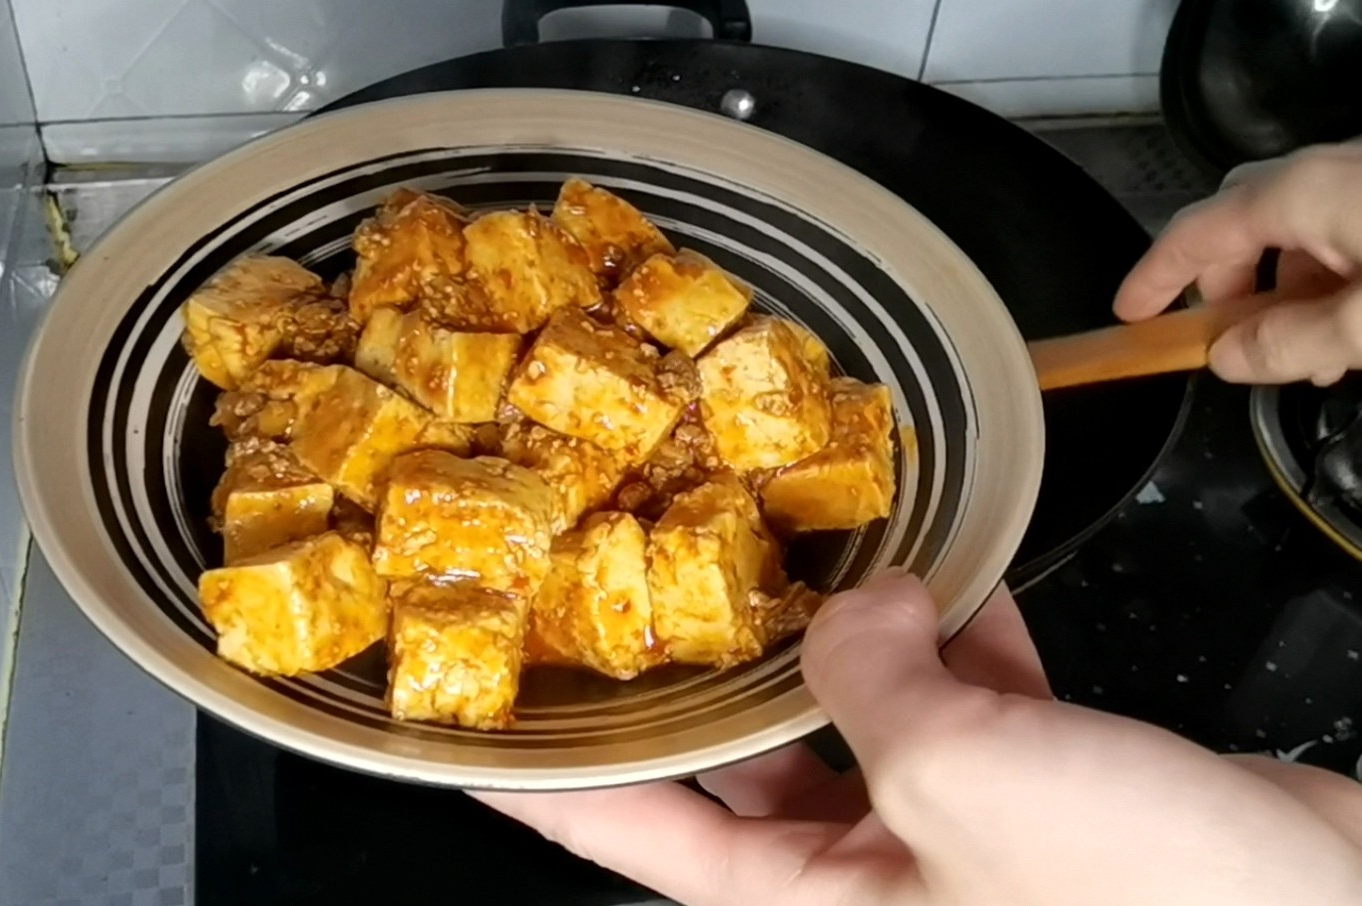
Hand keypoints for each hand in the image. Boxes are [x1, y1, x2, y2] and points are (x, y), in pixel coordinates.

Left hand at [475, 575, 1361, 905]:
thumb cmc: (1133, 895)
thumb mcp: (957, 774)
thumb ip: (869, 678)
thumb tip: (855, 605)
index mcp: (812, 905)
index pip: (638, 838)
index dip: (548, 789)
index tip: (477, 741)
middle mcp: (866, 874)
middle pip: (747, 757)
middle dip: (719, 663)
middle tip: (656, 569)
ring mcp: (953, 828)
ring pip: (863, 713)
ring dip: (854, 629)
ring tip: (804, 539)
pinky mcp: (1037, 785)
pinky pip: (968, 697)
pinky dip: (962, 632)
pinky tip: (950, 563)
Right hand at [1113, 142, 1361, 384]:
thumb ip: (1289, 345)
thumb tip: (1229, 357)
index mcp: (1301, 192)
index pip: (1194, 232)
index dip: (1155, 276)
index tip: (1130, 315)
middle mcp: (1329, 166)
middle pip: (1245, 219)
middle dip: (1226, 280)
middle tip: (1228, 335)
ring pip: (1304, 223)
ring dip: (1289, 284)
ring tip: (1315, 348)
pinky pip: (1346, 222)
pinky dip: (1332, 269)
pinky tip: (1353, 315)